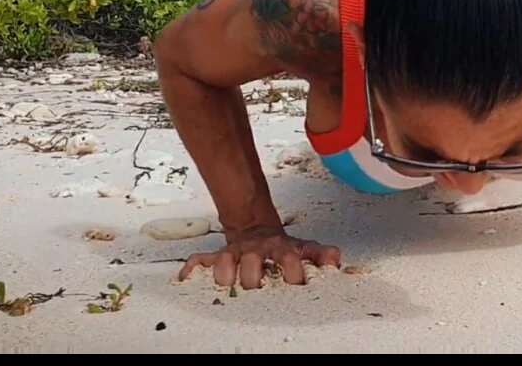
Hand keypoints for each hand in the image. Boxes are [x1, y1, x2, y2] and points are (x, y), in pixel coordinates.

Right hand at [176, 228, 341, 289]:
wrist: (255, 229)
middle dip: (254, 280)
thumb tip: (334, 261)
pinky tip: (187, 280)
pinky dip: (191, 270)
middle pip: (251, 266)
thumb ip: (321, 254)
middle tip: (258, 293)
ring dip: (225, 277)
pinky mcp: (216, 257)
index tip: (296, 283)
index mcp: (279, 248)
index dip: (293, 271)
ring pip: (223, 264)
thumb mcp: (304, 248)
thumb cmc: (280, 245)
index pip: (287, 259)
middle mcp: (255, 251)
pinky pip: (198, 261)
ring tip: (227, 290)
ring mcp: (234, 253)